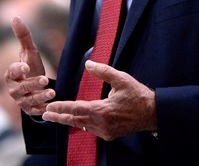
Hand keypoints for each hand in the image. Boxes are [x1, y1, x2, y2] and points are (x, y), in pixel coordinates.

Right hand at [4, 16, 55, 115]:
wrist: (36, 86)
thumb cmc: (31, 66)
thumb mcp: (30, 51)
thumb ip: (23, 36)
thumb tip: (15, 16)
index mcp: (11, 75)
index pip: (10, 72)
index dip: (17, 69)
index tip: (26, 66)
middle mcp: (13, 89)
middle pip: (20, 88)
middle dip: (32, 84)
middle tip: (44, 80)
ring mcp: (21, 101)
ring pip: (28, 101)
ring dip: (40, 97)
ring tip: (52, 93)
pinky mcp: (30, 111)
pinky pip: (35, 112)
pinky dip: (42, 109)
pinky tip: (52, 105)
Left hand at [42, 60, 156, 140]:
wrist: (152, 113)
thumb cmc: (138, 95)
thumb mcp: (121, 79)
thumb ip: (103, 71)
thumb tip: (88, 63)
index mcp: (102, 110)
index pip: (76, 108)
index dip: (62, 107)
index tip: (50, 106)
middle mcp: (102, 124)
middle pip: (75, 120)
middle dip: (59, 117)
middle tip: (45, 114)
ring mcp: (105, 131)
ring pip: (82, 126)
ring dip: (68, 121)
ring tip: (56, 117)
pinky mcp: (110, 135)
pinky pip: (90, 130)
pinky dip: (81, 124)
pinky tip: (76, 120)